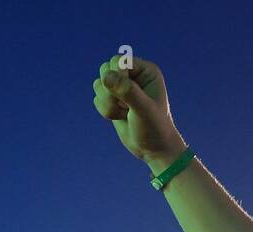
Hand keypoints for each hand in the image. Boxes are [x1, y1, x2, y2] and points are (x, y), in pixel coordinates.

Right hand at [91, 54, 186, 169]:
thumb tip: (106, 76)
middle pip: (106, 69)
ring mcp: (122, 88)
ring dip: (107, 102)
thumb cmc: (154, 128)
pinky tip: (120, 118)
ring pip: (99, 83)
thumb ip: (127, 91)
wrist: (153, 149)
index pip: (119, 60)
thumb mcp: (143, 109)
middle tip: (123, 106)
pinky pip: (97, 97)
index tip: (125, 94)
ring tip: (123, 114)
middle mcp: (133, 76)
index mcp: (146, 71)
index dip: (116, 76)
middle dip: (109, 90)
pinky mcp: (113, 100)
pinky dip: (105, 110)